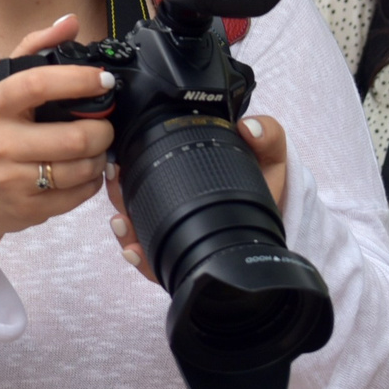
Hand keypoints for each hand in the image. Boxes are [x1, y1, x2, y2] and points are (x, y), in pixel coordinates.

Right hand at [0, 14, 114, 292]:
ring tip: (93, 149)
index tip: (104, 81)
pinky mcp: (28, 209)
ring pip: (82, 168)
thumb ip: (32, 52)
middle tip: (103, 126)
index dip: (79, 79)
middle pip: (74, 136)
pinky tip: (82, 172)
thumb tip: (70, 22)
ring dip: (99, 157)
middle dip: (102, 130)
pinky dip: (91, 181)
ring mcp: (13, 179)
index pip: (39, 84)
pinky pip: (80, 194)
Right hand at [108, 114, 290, 284]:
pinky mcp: (176, 262)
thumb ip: (269, 136)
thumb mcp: (269, 160)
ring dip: (122, 224)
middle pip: (130, 194)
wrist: (273, 238)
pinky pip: (150, 262)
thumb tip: (249, 126)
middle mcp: (171, 203)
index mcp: (187, 174)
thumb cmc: (265, 194)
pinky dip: (137, 256)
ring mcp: (171, 233)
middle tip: (116, 184)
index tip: (121, 161)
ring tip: (122, 220)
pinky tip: (135, 249)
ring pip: (134, 228)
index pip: (150, 164)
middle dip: (115, 191)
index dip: (129, 160)